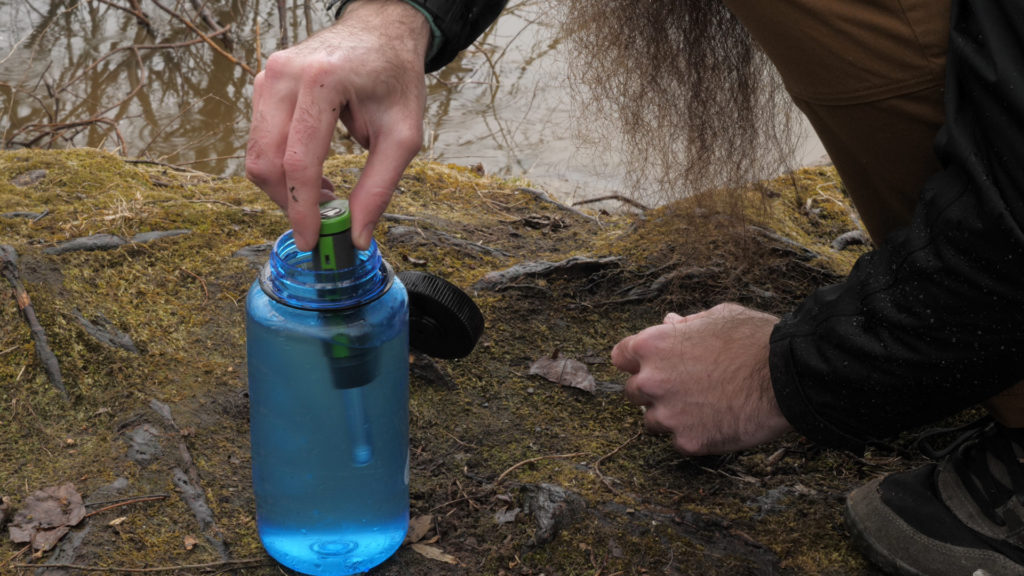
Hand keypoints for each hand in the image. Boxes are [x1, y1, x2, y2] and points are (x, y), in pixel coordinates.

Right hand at [245, 0, 430, 250]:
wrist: (381, 31)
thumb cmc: (395, 78)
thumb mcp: (403, 136)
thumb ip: (379, 187)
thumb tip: (356, 236)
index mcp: (323, 81)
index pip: (299, 160)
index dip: (302, 209)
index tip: (311, 241)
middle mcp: (285, 74)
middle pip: (267, 160)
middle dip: (289, 203)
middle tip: (320, 222)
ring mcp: (269, 74)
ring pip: (258, 153)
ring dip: (284, 186)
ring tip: (323, 193)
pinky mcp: (263, 82)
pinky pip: (260, 138)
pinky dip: (282, 165)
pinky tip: (312, 172)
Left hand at [611, 303, 792, 454]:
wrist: (788, 376)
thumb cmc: (755, 339)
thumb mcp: (718, 317)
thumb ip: (686, 324)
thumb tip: (670, 323)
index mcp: (653, 345)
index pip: (620, 356)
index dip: (638, 360)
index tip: (652, 365)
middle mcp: (652, 381)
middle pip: (632, 392)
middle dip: (653, 389)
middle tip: (683, 388)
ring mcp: (669, 414)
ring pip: (652, 421)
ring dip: (670, 415)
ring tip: (703, 407)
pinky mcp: (689, 441)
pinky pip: (679, 441)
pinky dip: (694, 435)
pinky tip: (717, 422)